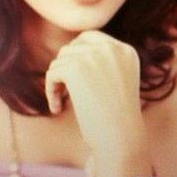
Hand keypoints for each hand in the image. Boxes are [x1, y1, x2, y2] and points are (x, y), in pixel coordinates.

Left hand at [45, 31, 146, 172]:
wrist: (120, 139)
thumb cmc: (117, 120)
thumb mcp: (117, 84)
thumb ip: (101, 65)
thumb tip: (68, 52)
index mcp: (126, 51)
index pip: (91, 38)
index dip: (77, 55)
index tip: (73, 77)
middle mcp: (112, 48)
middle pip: (73, 47)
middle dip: (65, 67)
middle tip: (65, 90)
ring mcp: (94, 56)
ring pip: (61, 61)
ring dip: (57, 81)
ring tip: (61, 102)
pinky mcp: (76, 68)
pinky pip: (52, 73)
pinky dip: (51, 90)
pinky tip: (56, 108)